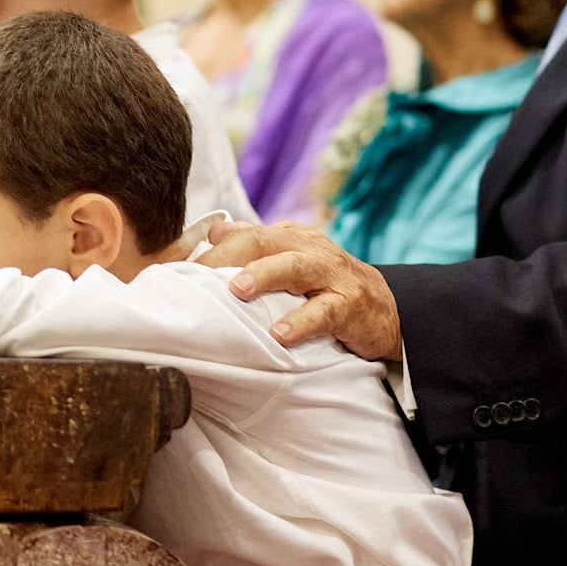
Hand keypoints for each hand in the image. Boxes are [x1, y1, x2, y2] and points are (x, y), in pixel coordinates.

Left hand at [197, 221, 402, 360]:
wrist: (388, 310)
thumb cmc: (327, 288)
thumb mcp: (292, 261)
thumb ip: (255, 246)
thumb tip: (213, 230)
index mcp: (292, 238)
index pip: (245, 234)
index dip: (211, 249)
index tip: (178, 269)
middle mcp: (310, 250)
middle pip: (265, 242)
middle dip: (228, 257)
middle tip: (197, 275)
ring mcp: (332, 276)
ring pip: (296, 267)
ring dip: (264, 276)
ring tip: (237, 290)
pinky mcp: (351, 306)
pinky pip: (325, 312)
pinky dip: (301, 322)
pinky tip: (279, 335)